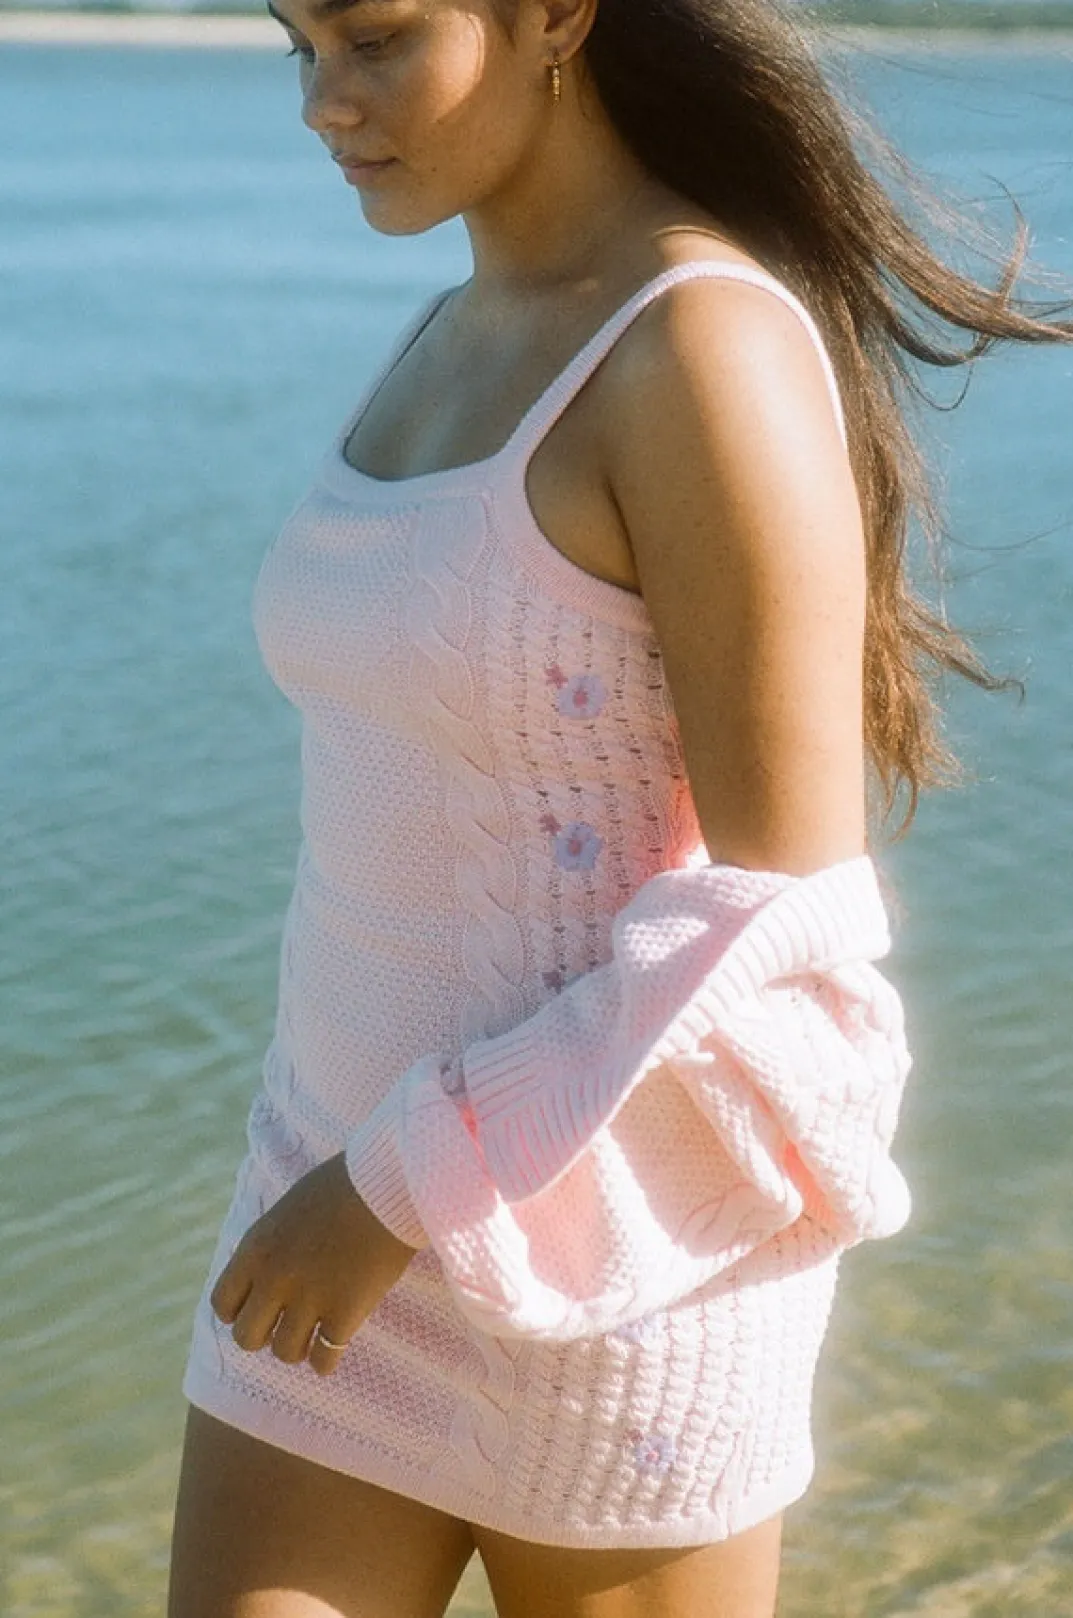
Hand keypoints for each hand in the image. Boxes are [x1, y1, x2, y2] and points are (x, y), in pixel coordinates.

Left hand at [210, 1150, 418, 1376]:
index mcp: (256, 1249)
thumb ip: (270, 1247)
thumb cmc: (342, 1188)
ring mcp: (309, 1299)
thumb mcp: (288, 1210)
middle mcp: (274, 1279)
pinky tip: (334, 1345)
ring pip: (285, 1352)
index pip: (223, 1304)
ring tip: (313, 1334)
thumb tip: (262, 1278)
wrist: (387, 1185)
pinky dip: (326, 1361)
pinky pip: (324, 1360)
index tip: (260, 1307)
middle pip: (247, 1337)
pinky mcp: (344, 1314)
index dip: (239, 1311)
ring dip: (298, 1347)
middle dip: (265, 1334)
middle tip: (286, 1323)